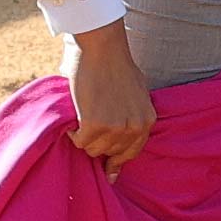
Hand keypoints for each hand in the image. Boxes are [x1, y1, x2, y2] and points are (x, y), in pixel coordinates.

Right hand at [66, 20, 154, 178]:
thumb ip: (133, 116)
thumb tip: (122, 136)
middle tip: (89, 126)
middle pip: (110, 152)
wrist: (104, 50)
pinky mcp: (95, 124)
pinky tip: (76, 118)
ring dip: (85, 137)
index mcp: (147, 121)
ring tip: (83, 118)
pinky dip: (74, 133)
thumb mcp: (137, 94)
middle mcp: (134, 127)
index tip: (108, 171)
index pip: (131, 153)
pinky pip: (80, 141)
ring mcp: (116, 127)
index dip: (117, 161)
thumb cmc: (117, 66)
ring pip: (93, 149)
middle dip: (98, 142)